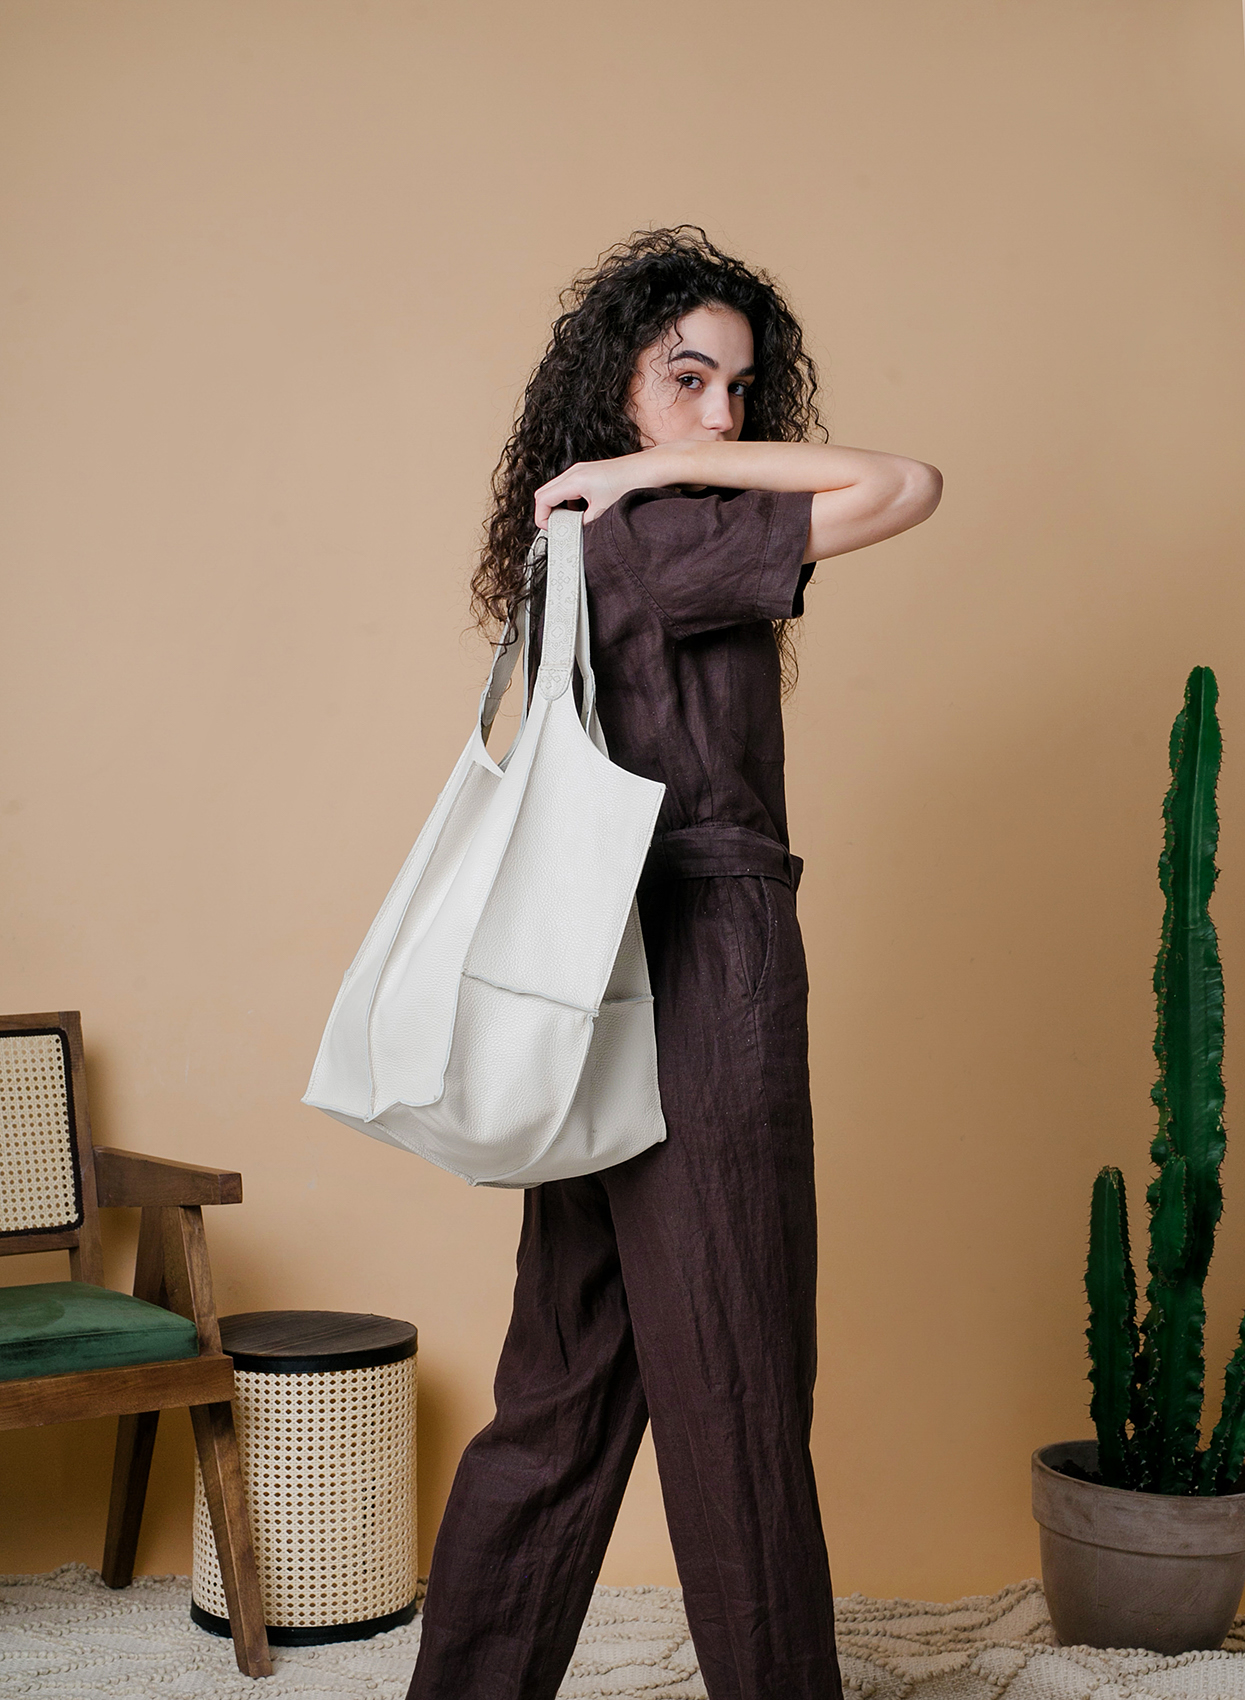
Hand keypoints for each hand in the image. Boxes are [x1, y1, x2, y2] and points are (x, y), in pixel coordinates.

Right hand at [534, 454, 651, 528]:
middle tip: (558, 528)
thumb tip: (575, 531)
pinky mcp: (588, 472)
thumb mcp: (603, 511)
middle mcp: (574, 472)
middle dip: (546, 512)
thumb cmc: (630, 484)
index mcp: (574, 480)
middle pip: (544, 493)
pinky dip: (568, 500)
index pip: (543, 499)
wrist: (649, 469)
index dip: (541, 518)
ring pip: (556, 490)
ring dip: (558, 506)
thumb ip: (584, 523)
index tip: (550, 530)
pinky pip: (568, 487)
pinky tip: (582, 511)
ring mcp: (580, 470)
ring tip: (571, 522)